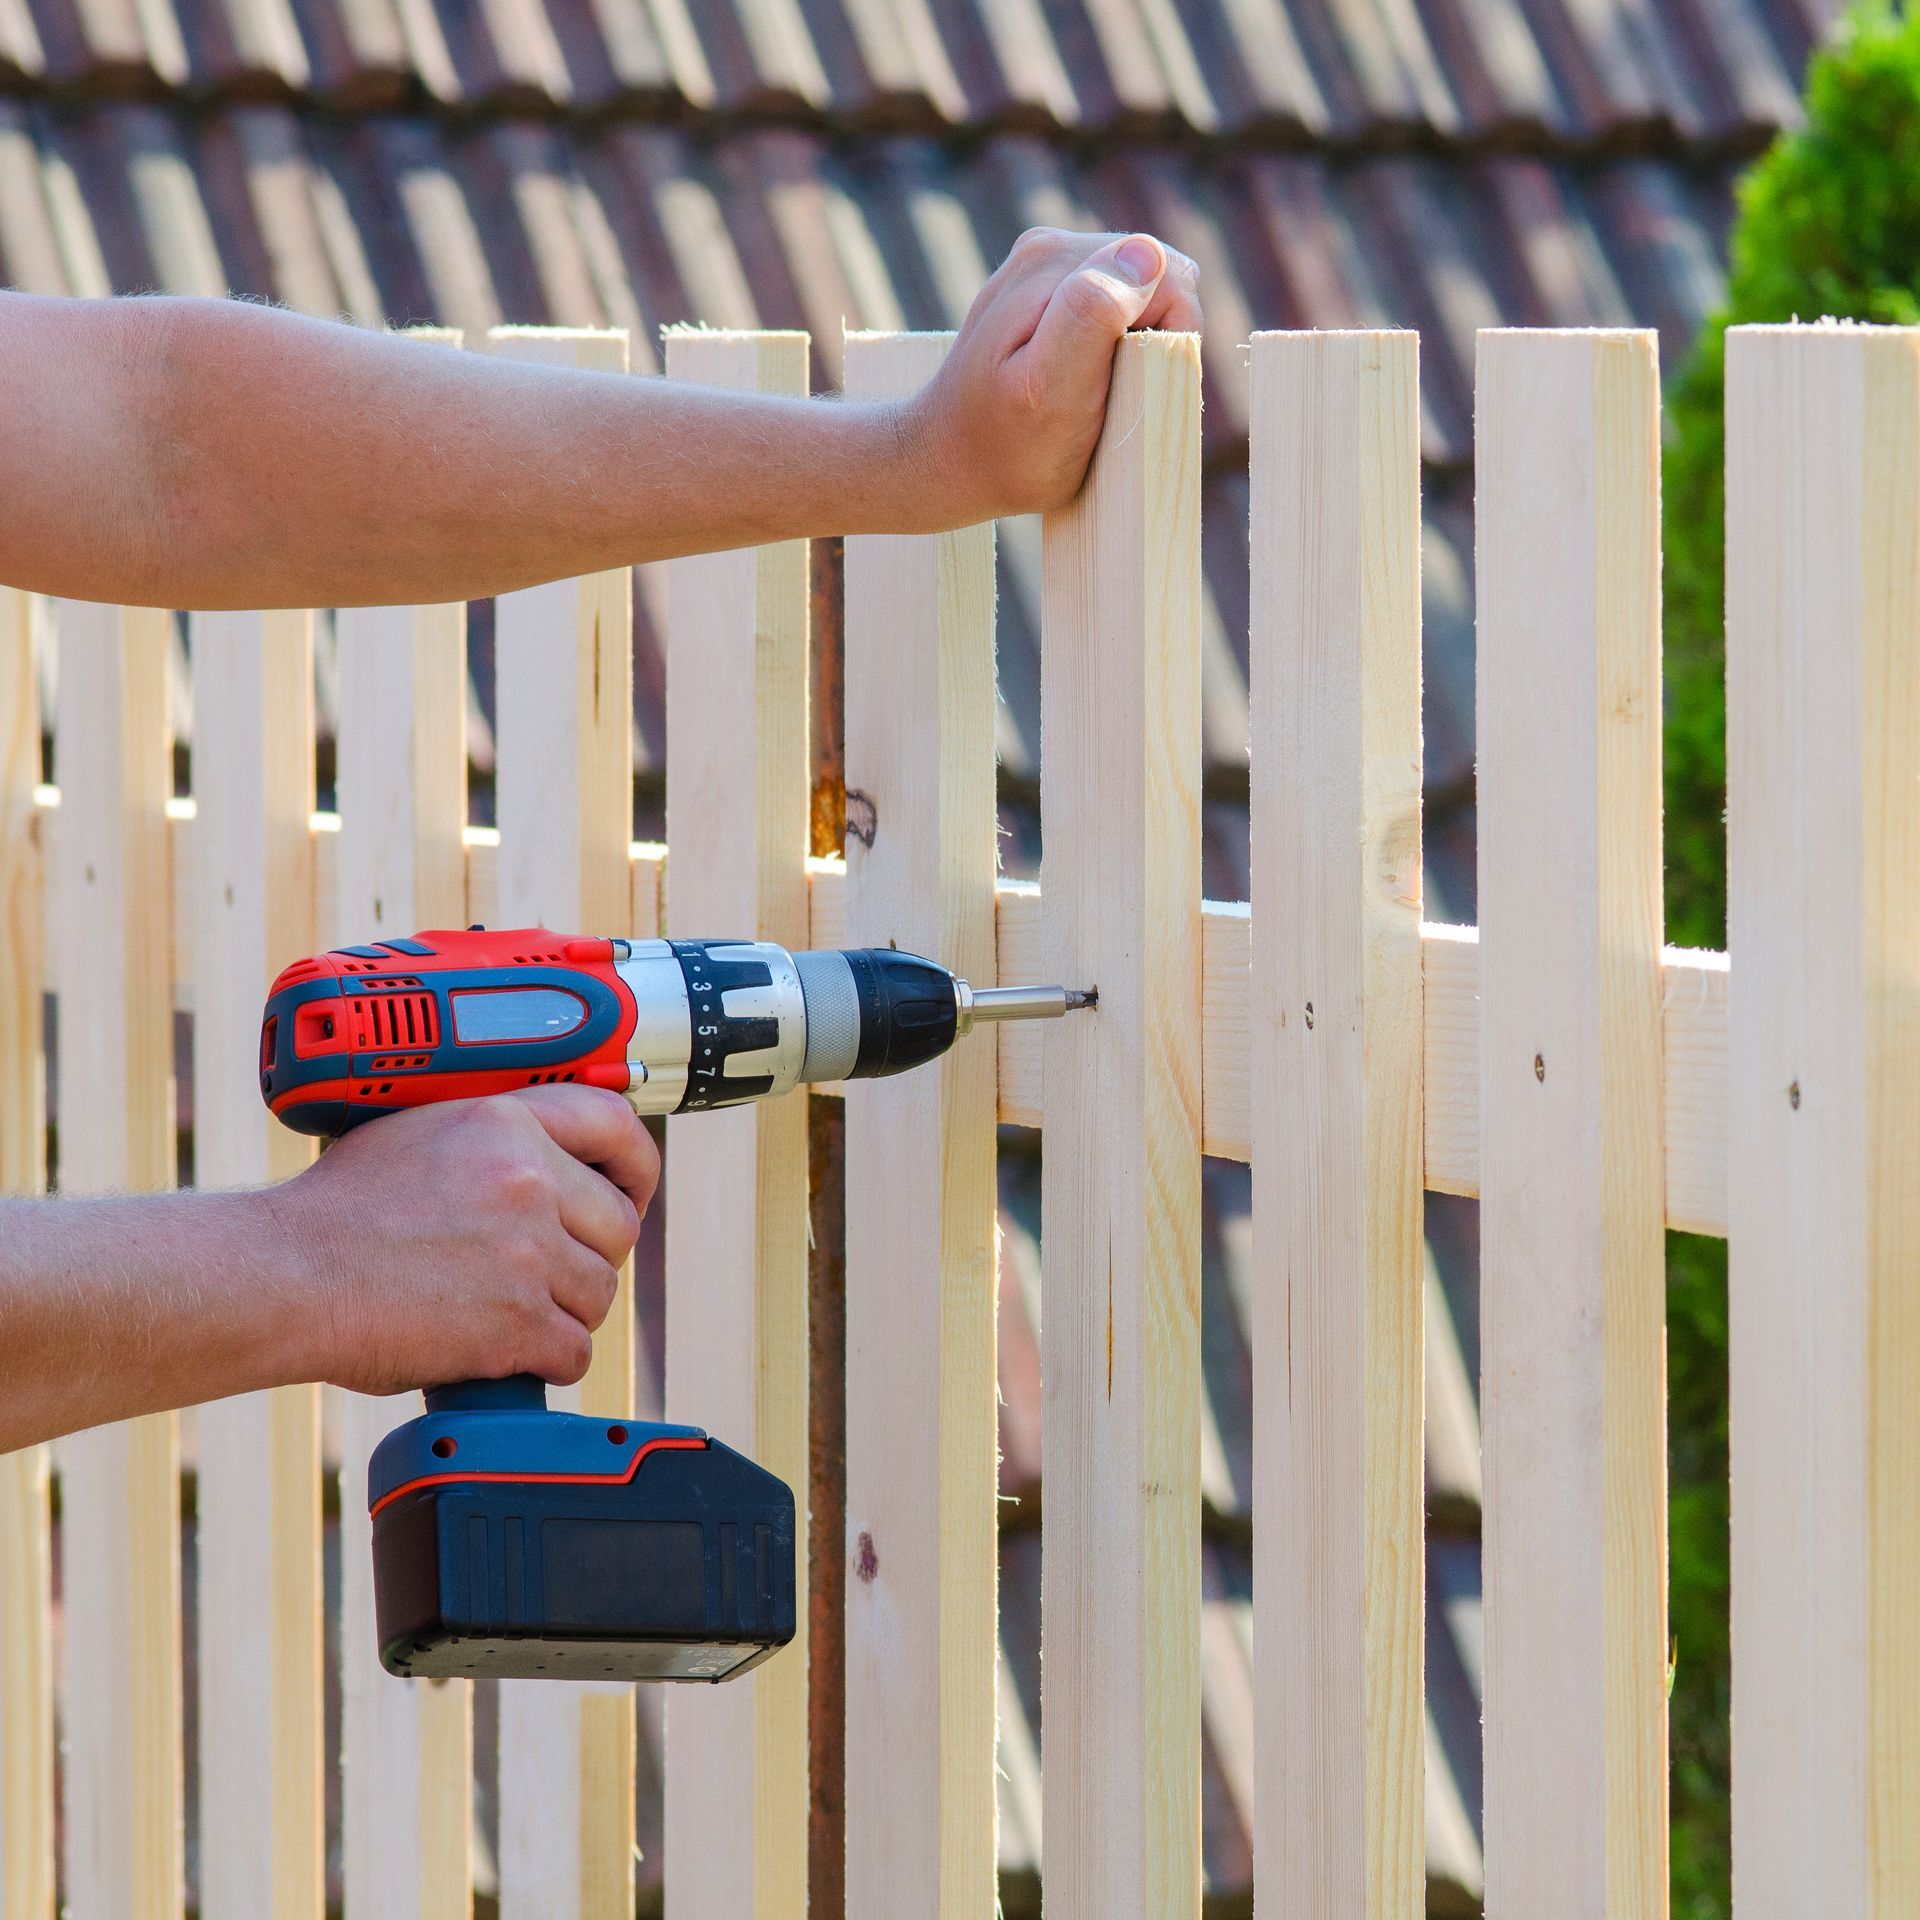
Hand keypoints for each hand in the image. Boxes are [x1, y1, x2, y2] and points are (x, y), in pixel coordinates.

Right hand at [268, 1086, 659, 1395]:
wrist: (284, 1275)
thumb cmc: (336, 1212)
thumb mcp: (422, 1132)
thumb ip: (495, 1140)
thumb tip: (552, 1161)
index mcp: (506, 1122)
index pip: (616, 1128)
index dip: (636, 1167)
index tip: (632, 1191)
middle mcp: (527, 1179)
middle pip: (619, 1226)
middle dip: (590, 1256)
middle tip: (549, 1273)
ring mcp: (526, 1252)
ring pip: (599, 1294)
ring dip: (564, 1312)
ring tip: (509, 1313)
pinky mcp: (516, 1321)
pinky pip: (574, 1351)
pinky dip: (546, 1361)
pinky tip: (506, 1353)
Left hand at [901, 229, 1202, 525]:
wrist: (944, 461)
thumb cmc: (1005, 446)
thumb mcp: (1051, 391)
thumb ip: (1094, 314)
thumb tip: (1145, 254)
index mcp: (1060, 262)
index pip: (1169, 278)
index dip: (1169, 341)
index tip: (1132, 392)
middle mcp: (1054, 246)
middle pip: (1159, 280)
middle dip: (1153, 342)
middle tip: (1112, 402)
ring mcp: (1048, 265)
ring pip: (1142, 294)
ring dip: (1135, 348)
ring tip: (1095, 398)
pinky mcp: (1047, 290)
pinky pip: (1115, 306)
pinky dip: (1115, 349)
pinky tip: (1082, 385)